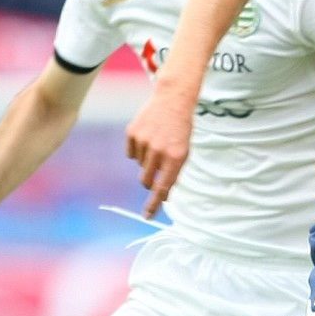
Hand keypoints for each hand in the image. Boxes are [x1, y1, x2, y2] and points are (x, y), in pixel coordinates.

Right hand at [125, 93, 192, 218]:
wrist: (173, 99)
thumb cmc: (180, 129)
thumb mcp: (184, 151)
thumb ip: (173, 173)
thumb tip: (163, 194)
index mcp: (176, 157)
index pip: (162, 188)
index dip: (154, 204)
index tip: (147, 216)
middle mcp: (159, 151)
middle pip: (146, 180)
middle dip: (149, 180)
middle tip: (156, 168)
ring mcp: (144, 141)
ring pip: (139, 165)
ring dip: (146, 159)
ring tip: (157, 141)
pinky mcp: (132, 133)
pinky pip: (130, 153)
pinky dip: (137, 149)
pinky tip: (147, 136)